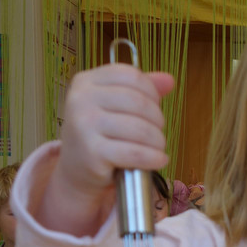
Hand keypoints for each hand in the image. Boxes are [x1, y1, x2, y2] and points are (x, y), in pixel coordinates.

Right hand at [43, 64, 174, 233]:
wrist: (77, 170)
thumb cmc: (100, 134)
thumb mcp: (114, 106)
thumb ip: (141, 90)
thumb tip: (169, 80)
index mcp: (86, 81)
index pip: (130, 76)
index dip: (151, 92)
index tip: (155, 108)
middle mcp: (81, 100)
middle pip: (138, 102)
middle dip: (157, 119)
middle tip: (158, 132)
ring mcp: (84, 126)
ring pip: (140, 128)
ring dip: (157, 141)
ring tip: (158, 148)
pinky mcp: (92, 153)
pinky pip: (135, 153)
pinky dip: (153, 158)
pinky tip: (159, 160)